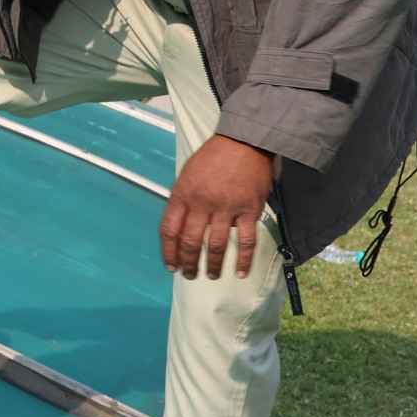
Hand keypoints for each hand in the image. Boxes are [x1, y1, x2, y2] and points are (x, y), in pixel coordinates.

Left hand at [159, 136, 277, 278]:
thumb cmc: (214, 156)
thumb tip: (178, 226)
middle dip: (188, 263)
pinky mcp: (248, 210)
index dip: (168, 252)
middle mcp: (201, 202)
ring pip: (215, 245)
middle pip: (190, 242)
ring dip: (212, 265)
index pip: (169, 230)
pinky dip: (243, 260)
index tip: (171, 266)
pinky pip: (245, 241)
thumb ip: (182, 199)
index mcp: (182, 194)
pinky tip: (239, 273)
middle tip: (189, 275)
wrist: (244, 141)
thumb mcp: (187, 173)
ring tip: (211, 276)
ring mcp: (226, 207)